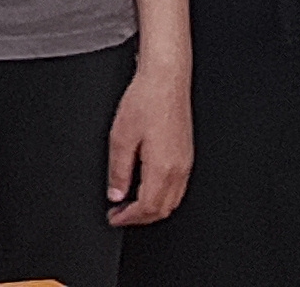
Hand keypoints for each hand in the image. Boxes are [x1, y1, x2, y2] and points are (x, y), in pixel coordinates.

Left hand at [108, 55, 193, 223]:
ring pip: (172, 200)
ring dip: (151, 208)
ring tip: (129, 205)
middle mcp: (179, 169)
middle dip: (140, 218)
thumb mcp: (120, 137)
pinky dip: (161, 196)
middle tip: (119, 215)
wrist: (166, 80)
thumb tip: (116, 194)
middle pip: (162, 209)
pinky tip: (146, 189)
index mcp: (163, 168)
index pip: (147, 208)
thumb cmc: (145, 101)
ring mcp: (186, 163)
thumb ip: (118, 170)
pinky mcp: (186, 155)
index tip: (113, 218)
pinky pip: (177, 188)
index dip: (128, 218)